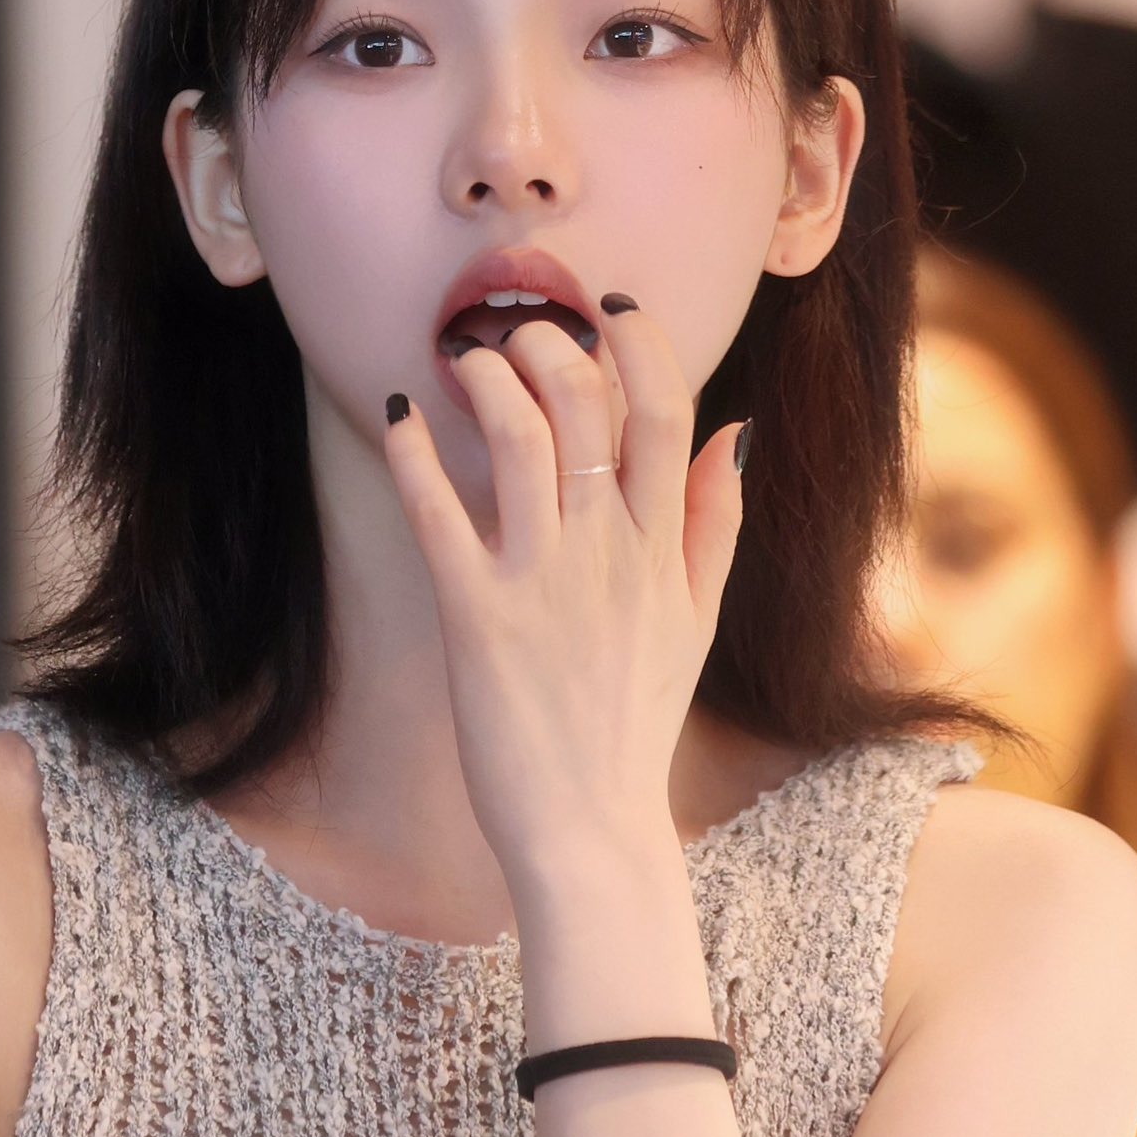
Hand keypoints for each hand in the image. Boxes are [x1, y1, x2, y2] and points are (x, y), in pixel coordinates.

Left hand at [383, 300, 746, 889]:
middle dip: (548, 343)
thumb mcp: (699, 617)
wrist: (589, 826)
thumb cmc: (637, 717)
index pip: (666, 409)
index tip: (613, 310)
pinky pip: (439, 513)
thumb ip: (716, 519)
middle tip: (519, 332)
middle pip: (585, 404)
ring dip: (486, 379)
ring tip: (465, 360)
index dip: (640, 343)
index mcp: (664, 548)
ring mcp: (541, 581)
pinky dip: (413, 455)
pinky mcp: (475, 616)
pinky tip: (399, 416)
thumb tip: (737, 426)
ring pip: (516, 439)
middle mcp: (608, 552)